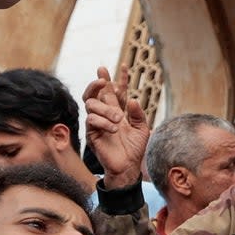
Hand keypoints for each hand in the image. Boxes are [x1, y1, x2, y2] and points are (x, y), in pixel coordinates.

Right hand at [83, 65, 149, 188]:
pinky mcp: (91, 133)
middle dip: (99, 82)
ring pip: (91, 104)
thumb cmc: (135, 149)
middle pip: (96, 92)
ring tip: (119, 119)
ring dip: (106, 109)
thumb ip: (138, 114)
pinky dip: (103, 122)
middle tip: (104, 79)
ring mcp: (97, 123)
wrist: (129, 167)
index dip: (121, 79)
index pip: (117, 91)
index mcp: (119, 111)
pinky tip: (114, 128)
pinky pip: (91, 120)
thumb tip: (132, 99)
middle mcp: (106, 114)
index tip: (124, 66)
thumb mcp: (142, 129)